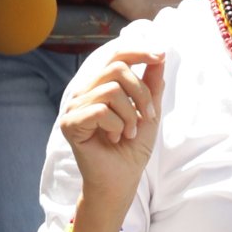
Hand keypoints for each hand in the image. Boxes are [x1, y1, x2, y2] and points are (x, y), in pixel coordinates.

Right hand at [60, 48, 164, 231]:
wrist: (122, 179)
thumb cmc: (133, 147)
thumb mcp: (149, 112)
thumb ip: (152, 85)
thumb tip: (159, 56)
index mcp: (101, 86)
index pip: (116, 56)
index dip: (138, 52)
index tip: (160, 55)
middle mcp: (84, 92)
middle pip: (117, 69)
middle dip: (141, 92)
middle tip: (147, 116)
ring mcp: (74, 107)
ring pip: (111, 90)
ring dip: (129, 114)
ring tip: (127, 132)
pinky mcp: (70, 124)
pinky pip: (100, 111)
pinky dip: (116, 125)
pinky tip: (114, 138)